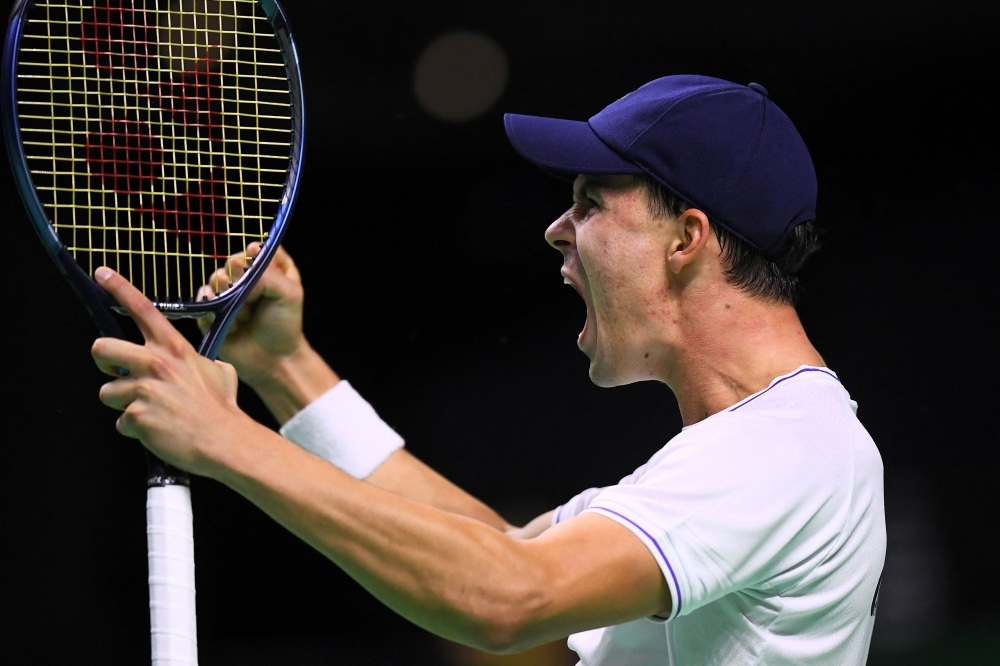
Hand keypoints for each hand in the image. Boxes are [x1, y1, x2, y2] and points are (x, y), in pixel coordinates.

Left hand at [92, 267, 250, 476]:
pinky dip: (135, 429)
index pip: (142, 309)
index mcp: (174, 348)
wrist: (223, 439)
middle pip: (101, 348)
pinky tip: (156, 430)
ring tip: (150, 411)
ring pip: (107, 392)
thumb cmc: (222, 409)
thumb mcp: (221, 372)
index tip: (102, 273)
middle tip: (118, 373)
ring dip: (123, 404)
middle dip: (105, 362)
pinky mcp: (136, 416)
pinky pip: (121, 422)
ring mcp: (143, 390)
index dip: (119, 287)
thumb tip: (204, 366)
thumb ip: (201, 363)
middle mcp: (155, 363)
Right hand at [197, 243, 304, 388]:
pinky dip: (213, 308)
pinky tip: (230, 322)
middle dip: (236, 273)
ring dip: (225, 292)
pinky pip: (202, 301)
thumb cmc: (285, 326)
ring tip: (242, 312)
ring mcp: (227, 296)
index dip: (252, 253)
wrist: (273, 361)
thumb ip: (270, 275)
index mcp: (268, 271)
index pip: (255, 249)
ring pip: (214, 279)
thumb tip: (242, 265)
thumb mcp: (290, 295)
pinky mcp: (212, 313)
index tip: (253, 259)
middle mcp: (246, 280)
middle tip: (246, 290)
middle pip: (231, 262)